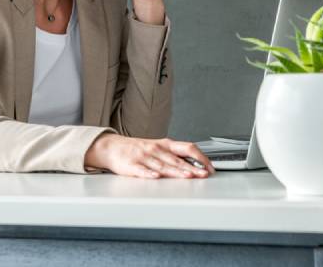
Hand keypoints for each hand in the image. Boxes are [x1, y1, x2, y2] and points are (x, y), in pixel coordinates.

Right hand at [85, 133, 215, 178]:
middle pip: (177, 159)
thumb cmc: (139, 149)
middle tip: (204, 174)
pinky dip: (149, 174)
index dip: (200, 157)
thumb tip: (196, 163)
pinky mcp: (131, 165)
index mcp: (166, 145)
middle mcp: (157, 149)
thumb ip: (176, 155)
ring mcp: (144, 157)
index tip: (209, 166)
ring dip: (176, 171)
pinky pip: (141, 170)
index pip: (187, 148)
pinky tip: (156, 177)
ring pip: (162, 165)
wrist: (112, 147)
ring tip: (187, 176)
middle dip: (191, 167)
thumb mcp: (159, 148)